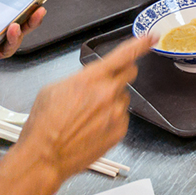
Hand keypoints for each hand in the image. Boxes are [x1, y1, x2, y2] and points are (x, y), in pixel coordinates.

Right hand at [16, 35, 154, 182]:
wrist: (43, 158)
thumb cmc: (43, 125)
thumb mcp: (54, 89)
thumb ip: (80, 78)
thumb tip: (91, 78)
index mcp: (92, 78)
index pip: (124, 55)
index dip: (141, 44)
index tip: (152, 37)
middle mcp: (109, 93)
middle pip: (129, 73)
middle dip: (120, 75)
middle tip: (103, 86)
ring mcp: (116, 112)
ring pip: (123, 98)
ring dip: (111, 101)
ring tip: (87, 116)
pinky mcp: (120, 130)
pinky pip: (122, 117)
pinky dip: (111, 119)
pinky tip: (92, 128)